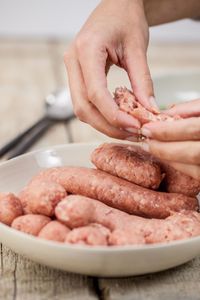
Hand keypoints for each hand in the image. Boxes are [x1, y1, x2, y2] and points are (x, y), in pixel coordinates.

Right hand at [64, 0, 156, 139]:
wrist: (115, 6)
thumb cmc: (125, 18)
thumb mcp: (138, 48)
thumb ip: (142, 80)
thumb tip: (148, 109)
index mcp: (86, 50)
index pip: (95, 93)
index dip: (114, 115)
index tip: (134, 125)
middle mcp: (73, 61)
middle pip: (83, 108)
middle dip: (107, 126)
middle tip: (131, 133)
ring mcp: (72, 69)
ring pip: (81, 109)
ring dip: (103, 123)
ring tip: (127, 128)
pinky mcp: (77, 76)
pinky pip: (84, 102)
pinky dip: (100, 114)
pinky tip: (118, 116)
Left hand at [140, 99, 199, 179]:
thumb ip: (195, 107)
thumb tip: (168, 113)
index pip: (195, 128)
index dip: (169, 130)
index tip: (148, 128)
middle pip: (193, 153)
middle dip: (165, 148)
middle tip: (147, 141)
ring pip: (196, 169)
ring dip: (171, 159)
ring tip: (154, 149)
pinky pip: (199, 175)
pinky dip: (183, 167)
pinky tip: (172, 158)